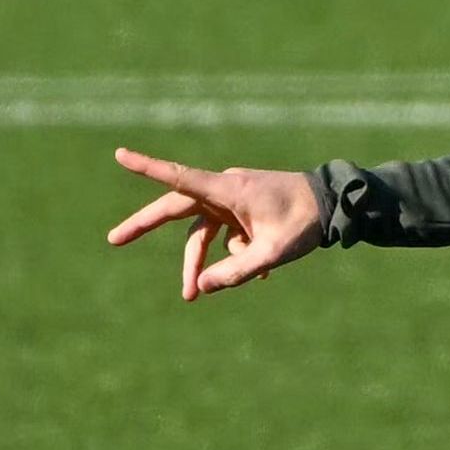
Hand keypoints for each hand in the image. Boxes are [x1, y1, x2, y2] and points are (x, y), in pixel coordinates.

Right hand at [105, 149, 327, 299]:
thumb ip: (237, 271)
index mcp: (227, 190)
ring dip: (199, 262)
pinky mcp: (244, 210)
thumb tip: (202, 287)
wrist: (335, 205)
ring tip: (194, 295)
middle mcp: (225, 190)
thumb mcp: (272, 253)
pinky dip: (235, 255)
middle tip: (113, 240)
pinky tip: (259, 277)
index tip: (119, 154)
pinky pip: (227, 235)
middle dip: (145, 226)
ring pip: (203, 232)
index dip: (147, 168)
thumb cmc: (305, 223)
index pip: (179, 178)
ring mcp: (233, 200)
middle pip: (175, 209)